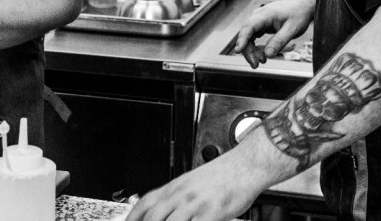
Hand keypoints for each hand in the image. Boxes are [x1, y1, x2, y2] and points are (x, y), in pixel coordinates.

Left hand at [126, 152, 263, 220]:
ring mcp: (196, 203)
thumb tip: (165, 210)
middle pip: (153, 215)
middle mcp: (183, 194)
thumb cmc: (224, 175)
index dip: (133, 216)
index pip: (146, 202)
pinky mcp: (213, 211)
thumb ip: (179, 195)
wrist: (247, 164)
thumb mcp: (194, 182)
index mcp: (176, 186)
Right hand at [234, 0, 316, 68]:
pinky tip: (262, 55)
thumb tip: (267, 54)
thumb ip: (279, 41)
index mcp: (266, 14)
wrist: (303, 5)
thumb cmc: (299, 14)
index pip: (249, 26)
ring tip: (262, 61)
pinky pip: (254, 36)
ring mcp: (259, 20)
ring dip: (252, 50)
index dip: (242, 39)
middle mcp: (259, 15)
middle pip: (247, 34)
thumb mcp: (292, 29)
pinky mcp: (261, 24)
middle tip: (255, 64)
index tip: (238, 50)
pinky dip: (256, 47)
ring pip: (249, 37)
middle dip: (248, 51)